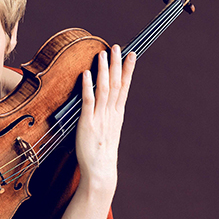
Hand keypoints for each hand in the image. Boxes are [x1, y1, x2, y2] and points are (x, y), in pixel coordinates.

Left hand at [75, 45, 135, 194]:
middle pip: (116, 84)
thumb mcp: (107, 131)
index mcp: (117, 114)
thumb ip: (106, 116)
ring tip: (103, 54)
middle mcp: (111, 114)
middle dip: (117, 64)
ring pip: (104, 89)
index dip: (128, 70)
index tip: (131, 54)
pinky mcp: (87, 124)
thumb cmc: (101, 153)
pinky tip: (87, 74)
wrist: (100, 171)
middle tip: (117, 47)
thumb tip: (102, 104)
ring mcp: (100, 118)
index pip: (124, 87)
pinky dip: (88, 87)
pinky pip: (88, 101)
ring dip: (103, 70)